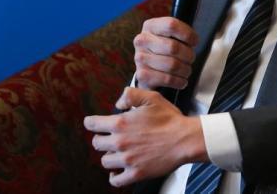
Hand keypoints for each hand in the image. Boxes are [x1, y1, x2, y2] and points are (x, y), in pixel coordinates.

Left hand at [84, 87, 207, 186]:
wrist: (185, 139)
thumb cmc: (169, 118)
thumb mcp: (151, 98)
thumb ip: (131, 95)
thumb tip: (118, 103)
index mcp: (120, 123)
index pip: (92, 124)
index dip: (91, 122)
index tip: (93, 123)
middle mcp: (120, 142)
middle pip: (96, 143)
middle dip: (101, 139)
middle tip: (110, 137)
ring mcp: (127, 160)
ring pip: (105, 161)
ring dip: (109, 156)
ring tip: (117, 152)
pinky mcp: (136, 173)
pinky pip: (116, 180)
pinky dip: (114, 176)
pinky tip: (118, 170)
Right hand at [133, 17, 198, 88]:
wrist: (149, 70)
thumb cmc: (165, 50)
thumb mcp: (170, 35)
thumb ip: (180, 32)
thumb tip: (193, 40)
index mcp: (151, 26)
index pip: (171, 25)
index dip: (187, 34)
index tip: (194, 42)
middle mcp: (142, 40)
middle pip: (174, 47)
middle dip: (188, 55)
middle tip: (191, 59)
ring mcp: (140, 58)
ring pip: (172, 65)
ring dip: (185, 70)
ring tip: (186, 70)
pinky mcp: (142, 75)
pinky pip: (168, 79)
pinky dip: (179, 81)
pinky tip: (181, 80)